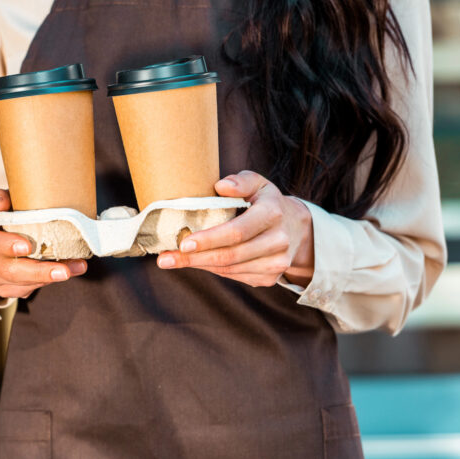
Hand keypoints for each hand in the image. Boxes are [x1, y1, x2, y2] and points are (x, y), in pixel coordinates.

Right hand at [0, 189, 87, 300]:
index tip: (28, 246)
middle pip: (6, 269)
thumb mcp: (6, 198)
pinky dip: (46, 283)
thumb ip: (0, 198)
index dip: (5, 245)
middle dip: (38, 271)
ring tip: (75, 268)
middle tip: (63, 270)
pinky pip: (23, 290)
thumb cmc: (10, 210)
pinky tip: (67, 272)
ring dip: (49, 278)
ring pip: (18, 284)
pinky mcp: (0, 287)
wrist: (4, 231)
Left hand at [155, 170, 314, 287]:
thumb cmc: (266, 201)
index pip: (237, 231)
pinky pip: (235, 276)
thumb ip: (240, 180)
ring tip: (172, 260)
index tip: (183, 243)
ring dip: (199, 265)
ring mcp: (276, 263)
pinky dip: (212, 269)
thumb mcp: (257, 183)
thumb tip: (220, 186)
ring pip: (230, 269)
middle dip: (194, 258)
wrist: (294, 227)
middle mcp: (278, 241)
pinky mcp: (270, 278)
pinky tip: (196, 262)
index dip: (209, 239)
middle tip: (165, 259)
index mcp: (272, 214)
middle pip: (230, 255)